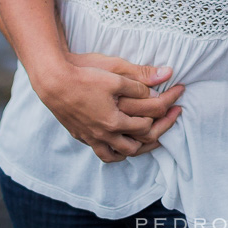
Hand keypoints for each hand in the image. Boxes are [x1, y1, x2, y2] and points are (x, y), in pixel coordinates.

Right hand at [35, 55, 183, 162]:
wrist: (52, 81)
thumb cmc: (84, 75)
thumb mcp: (116, 72)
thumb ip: (142, 78)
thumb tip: (167, 75)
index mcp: (114, 122)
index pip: (146, 125)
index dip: (163, 112)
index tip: (175, 101)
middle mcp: (103, 134)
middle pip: (134, 146)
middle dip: (155, 136)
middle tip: (166, 123)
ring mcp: (89, 137)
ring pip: (115, 155)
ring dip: (132, 149)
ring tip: (143, 140)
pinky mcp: (79, 134)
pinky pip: (99, 150)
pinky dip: (112, 150)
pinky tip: (116, 141)